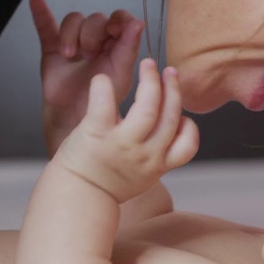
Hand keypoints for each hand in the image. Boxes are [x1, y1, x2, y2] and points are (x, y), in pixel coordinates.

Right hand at [29, 0, 143, 155]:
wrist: (76, 124)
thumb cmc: (103, 105)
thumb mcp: (120, 75)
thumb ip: (128, 49)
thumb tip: (138, 23)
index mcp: (119, 47)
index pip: (121, 19)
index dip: (118, 20)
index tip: (113, 30)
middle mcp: (99, 42)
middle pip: (96, 19)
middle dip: (93, 33)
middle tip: (90, 53)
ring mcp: (76, 44)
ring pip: (74, 20)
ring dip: (72, 34)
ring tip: (71, 54)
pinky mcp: (53, 49)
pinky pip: (46, 26)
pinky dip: (41, 12)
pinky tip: (37, 1)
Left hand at [55, 59, 198, 202]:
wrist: (75, 198)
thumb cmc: (106, 186)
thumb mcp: (142, 178)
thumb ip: (156, 155)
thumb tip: (170, 129)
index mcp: (158, 165)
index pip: (188, 144)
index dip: (188, 125)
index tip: (180, 113)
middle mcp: (146, 155)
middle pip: (171, 115)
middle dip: (173, 88)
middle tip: (168, 71)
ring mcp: (123, 144)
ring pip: (149, 105)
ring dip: (151, 80)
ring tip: (148, 65)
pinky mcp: (97, 134)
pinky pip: (105, 103)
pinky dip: (105, 87)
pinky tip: (103, 79)